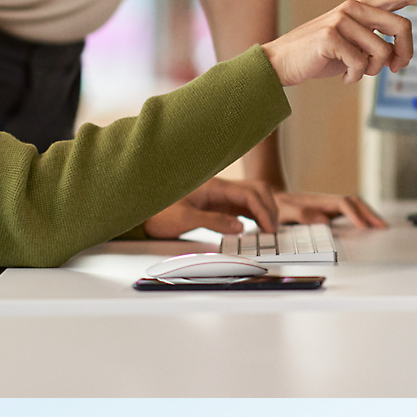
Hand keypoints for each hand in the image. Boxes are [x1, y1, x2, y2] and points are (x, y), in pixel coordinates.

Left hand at [143, 176, 279, 237]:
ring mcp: (219, 196)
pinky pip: (242, 206)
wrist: (142, 211)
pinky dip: (255, 214)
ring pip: (251, 197)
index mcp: (214, 187)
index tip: (270, 228)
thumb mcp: (184, 219)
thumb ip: (213, 222)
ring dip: (264, 209)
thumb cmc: (158, 212)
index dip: (263, 211)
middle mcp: (219, 188)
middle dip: (270, 207)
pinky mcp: (216, 204)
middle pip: (255, 191)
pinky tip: (257, 226)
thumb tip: (240, 227)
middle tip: (274, 228)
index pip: (249, 195)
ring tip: (270, 228)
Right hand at [261, 0, 416, 86]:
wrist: (282, 63)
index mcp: (362, 6)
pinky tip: (341, 76)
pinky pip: (361, 65)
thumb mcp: (352, 45)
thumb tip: (399, 55)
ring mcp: (341, 19)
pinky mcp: (330, 36)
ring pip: (382, 52)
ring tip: (354, 72)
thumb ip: (375, 41)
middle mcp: (354, 7)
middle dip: (405, 54)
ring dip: (373, 71)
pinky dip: (355, 78)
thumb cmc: (320, 56)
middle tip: (395, 70)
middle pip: (403, 28)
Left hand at [276, 191, 387, 229]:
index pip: (343, 204)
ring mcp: (330, 206)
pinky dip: (361, 217)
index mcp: (319, 201)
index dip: (355, 214)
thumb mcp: (285, 209)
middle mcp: (328, 202)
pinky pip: (350, 212)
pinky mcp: (330, 211)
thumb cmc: (278, 205)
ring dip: (368, 215)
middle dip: (370, 213)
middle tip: (383, 227)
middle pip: (355, 202)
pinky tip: (367, 227)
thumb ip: (302, 214)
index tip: (363, 227)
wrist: (274, 199)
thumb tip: (323, 220)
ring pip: (355, 206)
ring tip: (381, 227)